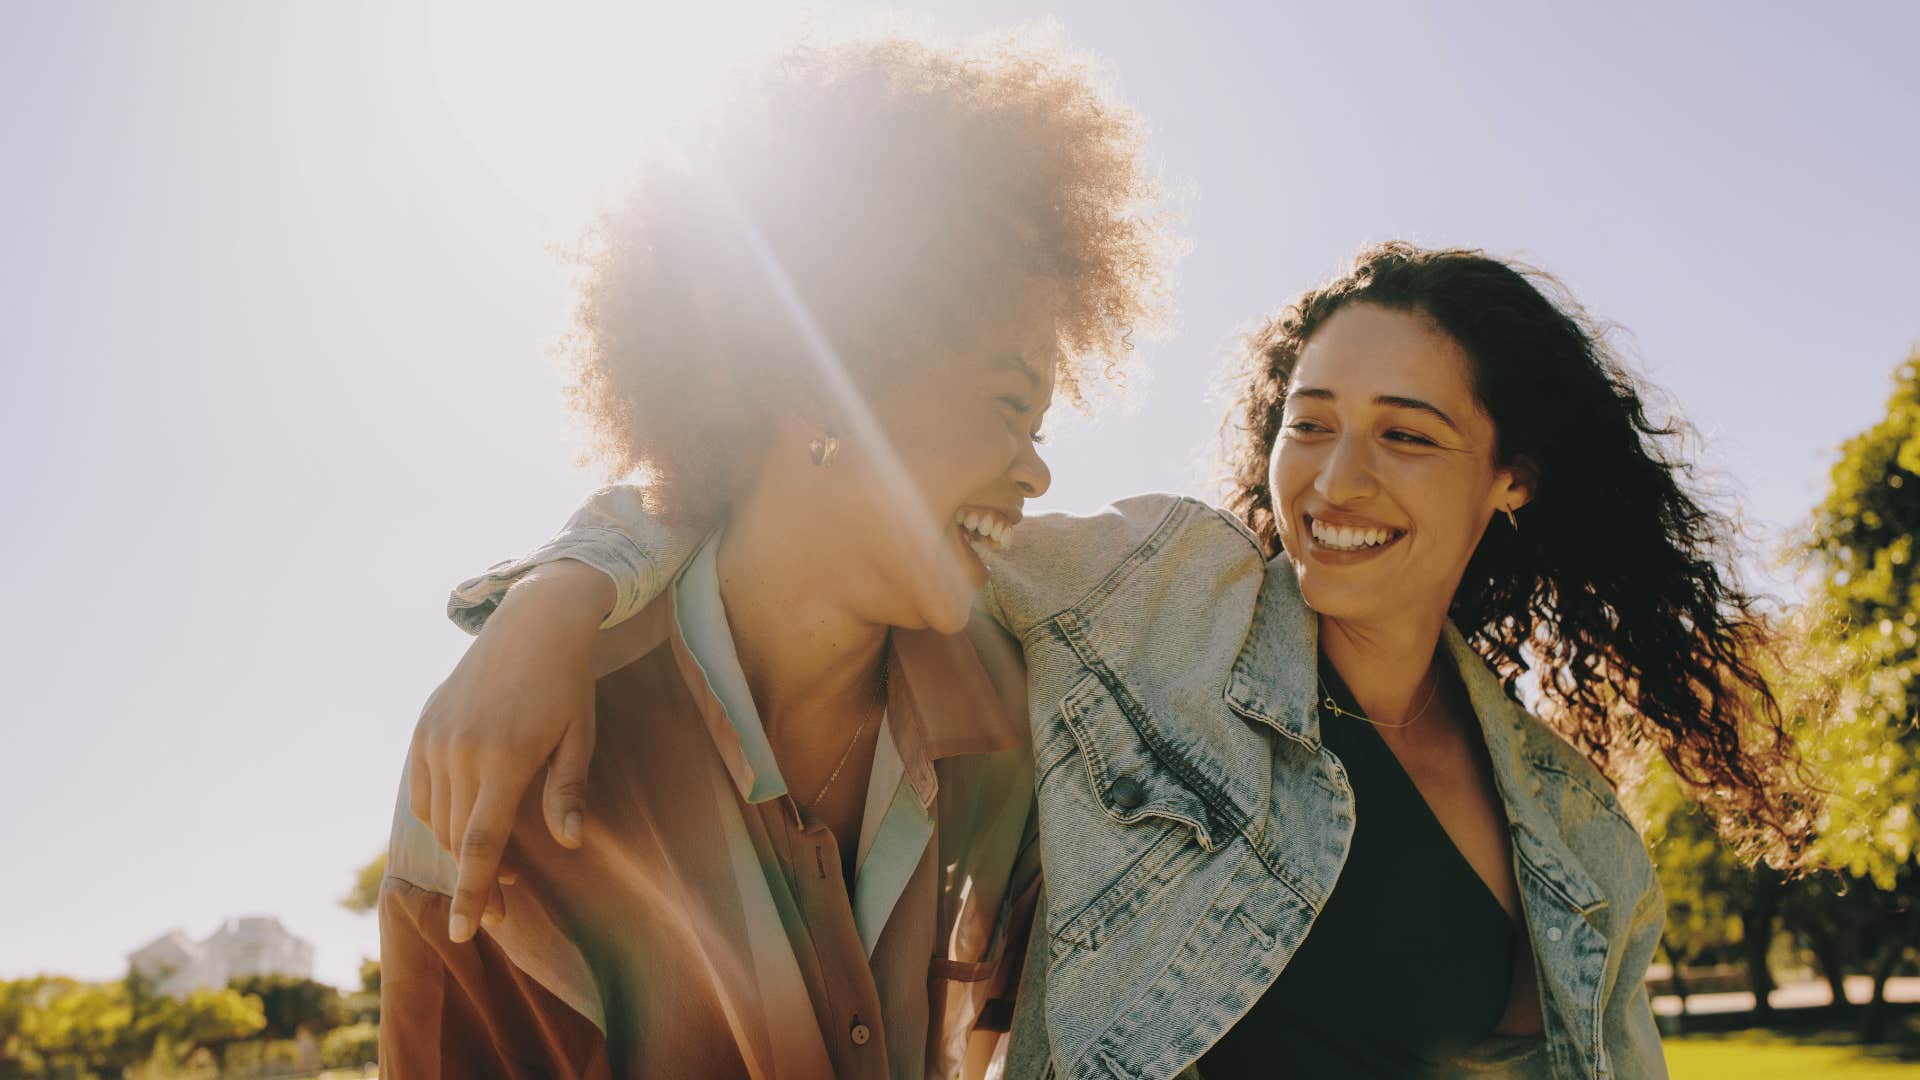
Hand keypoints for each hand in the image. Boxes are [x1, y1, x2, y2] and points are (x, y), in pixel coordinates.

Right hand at [408, 559, 614, 942]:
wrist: (531, 622)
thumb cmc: (567, 683)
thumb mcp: (579, 735)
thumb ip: (567, 791)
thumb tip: (568, 843)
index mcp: (505, 758)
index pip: (481, 843)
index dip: (473, 892)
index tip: (464, 932)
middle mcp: (461, 751)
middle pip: (460, 838)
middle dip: (478, 881)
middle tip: (507, 907)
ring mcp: (436, 739)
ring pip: (439, 818)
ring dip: (463, 848)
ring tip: (500, 863)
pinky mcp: (424, 729)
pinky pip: (424, 792)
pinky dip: (441, 816)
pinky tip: (469, 821)